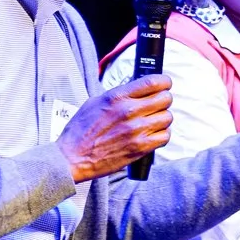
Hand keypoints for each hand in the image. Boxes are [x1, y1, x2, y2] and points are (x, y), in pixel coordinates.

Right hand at [59, 75, 173, 181]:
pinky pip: (165, 136)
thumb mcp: (95, 102)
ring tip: (153, 122)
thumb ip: (117, 95)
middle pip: (165, 99)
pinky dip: (162, 135)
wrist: (72, 157)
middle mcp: (129, 111)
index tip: (164, 84)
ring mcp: (136, 130)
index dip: (164, 82)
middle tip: (157, 105)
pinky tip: (153, 135)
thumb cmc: (80, 131)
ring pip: (167, 117)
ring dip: (162, 118)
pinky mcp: (140, 148)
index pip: (152, 82)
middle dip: (163, 100)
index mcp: (117, 97)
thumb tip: (135, 89)